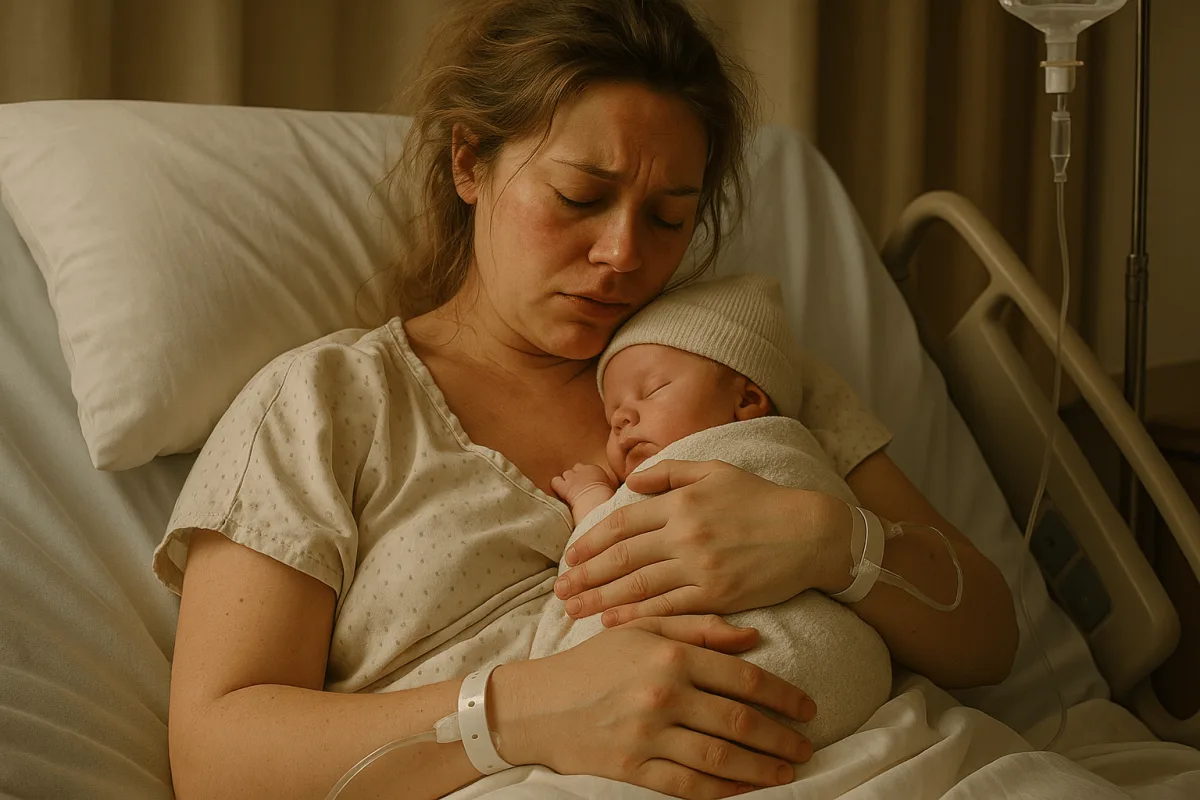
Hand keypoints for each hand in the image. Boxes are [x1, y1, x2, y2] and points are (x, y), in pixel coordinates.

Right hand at [497, 615, 814, 797]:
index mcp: (669, 655)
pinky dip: (725, 790)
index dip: (782, 695)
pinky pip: (691, 786)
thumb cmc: (592, 662)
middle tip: (807, 745)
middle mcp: (663, 695)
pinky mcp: (634, 770)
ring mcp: (648, 735)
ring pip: (722, 758)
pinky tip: (747, 789)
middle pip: (739, 721)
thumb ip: (698, 627)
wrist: (537, 705)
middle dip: (781, 737)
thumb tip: (752, 638)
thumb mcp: (641, 629)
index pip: (742, 677)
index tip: (807, 708)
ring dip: (763, 768)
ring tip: (787, 770)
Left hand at [551, 463, 615, 505]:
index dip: (585, 476)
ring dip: (567, 481)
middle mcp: (582, 470)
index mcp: (595, 469)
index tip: (587, 483)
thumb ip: (607, 483)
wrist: (597, 502)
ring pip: (566, 474)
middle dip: (576, 477)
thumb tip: (609, 487)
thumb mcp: (612, 487)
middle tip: (578, 487)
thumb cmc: (607, 498)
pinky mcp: (564, 486)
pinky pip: (555, 481)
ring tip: (570, 490)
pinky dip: (557, 485)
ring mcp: (572, 478)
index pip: (586, 468)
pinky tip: (560, 491)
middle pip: (575, 469)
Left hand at [553, 459, 849, 625]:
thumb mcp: (716, 471)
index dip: (592, 541)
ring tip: (574, 610)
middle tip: (559, 590)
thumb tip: (633, 482)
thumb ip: (671, 473)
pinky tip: (613, 623)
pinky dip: (638, 616)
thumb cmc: (763, 500)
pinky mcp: (718, 595)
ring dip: (601, 599)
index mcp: (682, 502)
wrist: (812, 533)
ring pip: (639, 586)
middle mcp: (686, 533)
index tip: (570, 557)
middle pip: (623, 557)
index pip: (623, 522)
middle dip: (586, 575)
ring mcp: (701, 566)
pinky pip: (669, 608)